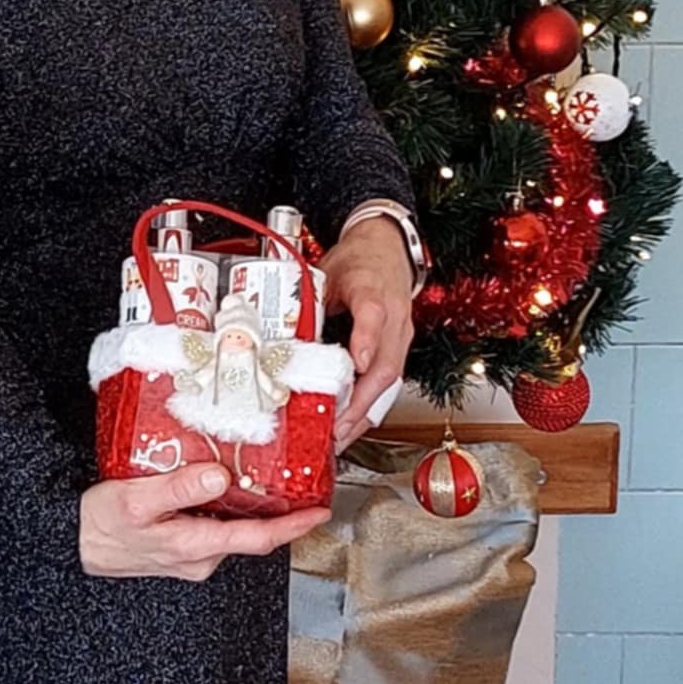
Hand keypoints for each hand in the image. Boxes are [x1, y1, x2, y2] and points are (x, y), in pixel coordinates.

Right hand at [78, 464, 328, 582]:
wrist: (69, 542)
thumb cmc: (97, 524)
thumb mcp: (136, 500)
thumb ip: (179, 488)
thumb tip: (219, 476)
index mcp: (195, 547)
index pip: (258, 539)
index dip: (293, 526)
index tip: (319, 512)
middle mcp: (199, 557)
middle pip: (250, 533)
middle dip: (276, 511)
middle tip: (295, 482)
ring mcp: (189, 555)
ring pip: (230, 528)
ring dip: (247, 506)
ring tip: (257, 475)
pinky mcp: (178, 548)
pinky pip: (211, 526)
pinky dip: (222, 507)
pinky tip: (214, 485)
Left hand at [321, 215, 416, 448]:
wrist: (387, 246)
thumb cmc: (357, 260)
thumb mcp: (325, 272)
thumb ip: (308, 305)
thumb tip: (282, 340)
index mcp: (372, 290)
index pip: (372, 314)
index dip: (364, 340)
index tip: (355, 363)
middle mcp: (394, 317)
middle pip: (385, 365)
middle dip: (361, 402)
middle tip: (338, 427)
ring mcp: (401, 334)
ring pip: (390, 382)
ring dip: (365, 413)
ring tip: (340, 437)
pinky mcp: (399, 346)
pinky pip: (389, 382)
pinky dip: (370, 405)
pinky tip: (351, 423)